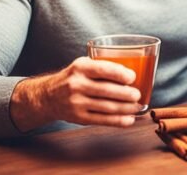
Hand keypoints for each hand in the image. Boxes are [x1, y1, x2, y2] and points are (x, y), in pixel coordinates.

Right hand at [10, 57, 142, 131]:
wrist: (48, 96)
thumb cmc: (73, 78)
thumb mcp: (83, 65)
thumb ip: (102, 67)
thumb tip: (131, 76)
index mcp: (80, 67)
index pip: (102, 69)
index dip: (120, 74)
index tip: (132, 77)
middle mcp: (77, 85)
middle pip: (107, 91)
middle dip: (127, 94)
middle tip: (138, 94)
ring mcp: (77, 103)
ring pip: (107, 107)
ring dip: (126, 108)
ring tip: (137, 106)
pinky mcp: (79, 118)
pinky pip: (102, 120)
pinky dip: (118, 121)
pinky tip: (129, 119)